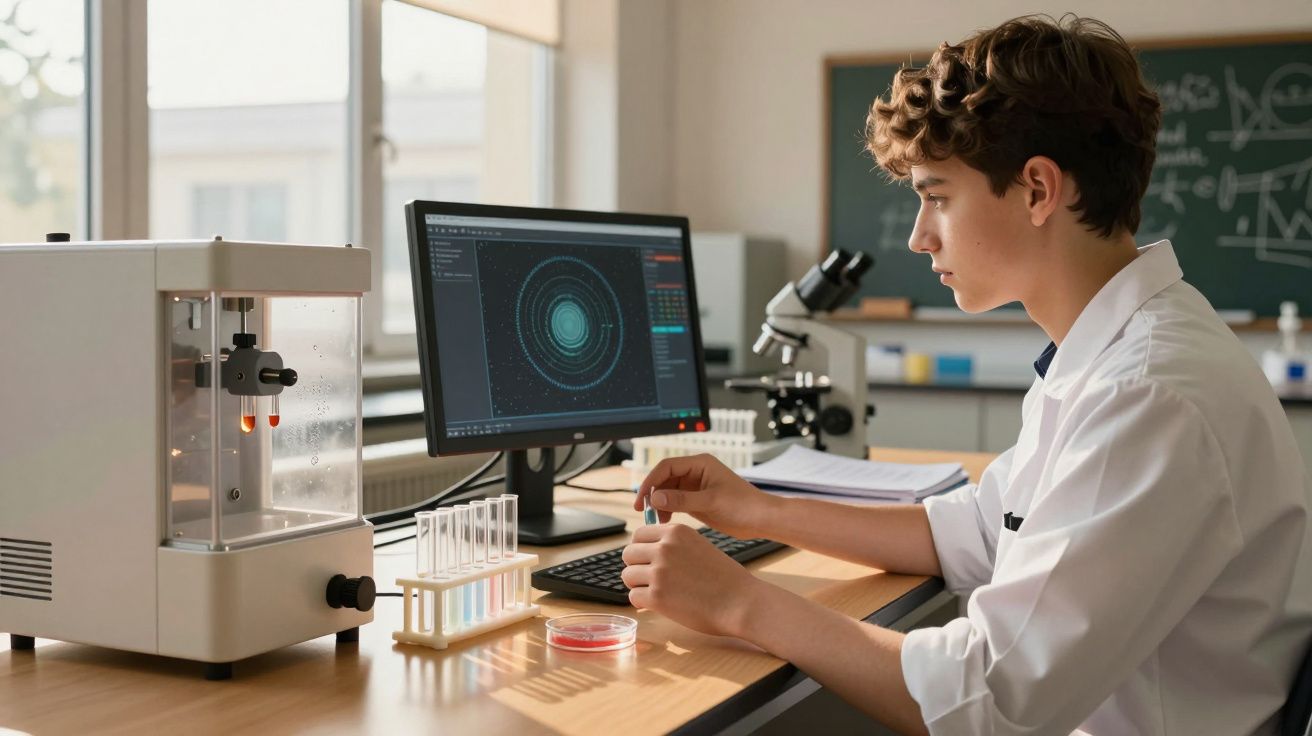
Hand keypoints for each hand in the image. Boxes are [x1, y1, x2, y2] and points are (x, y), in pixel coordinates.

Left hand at [621, 523, 764, 636]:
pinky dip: (642, 603)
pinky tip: (659, 604)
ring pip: (627, 576)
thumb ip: (673, 545)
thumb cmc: (724, 578)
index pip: (638, 535)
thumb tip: (646, 552)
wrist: (740, 602)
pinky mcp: (657, 596)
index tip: (648, 561)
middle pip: (628, 554)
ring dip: (638, 586)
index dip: (640, 550)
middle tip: (650, 580)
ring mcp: (659, 571)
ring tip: (657, 592)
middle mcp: (664, 548)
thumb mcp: (698, 546)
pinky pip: (633, 597)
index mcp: (675, 532)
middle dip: (636, 567)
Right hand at [633, 453, 775, 539]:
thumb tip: (655, 498)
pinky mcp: (697, 500)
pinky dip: (668, 510)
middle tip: (644, 512)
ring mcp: (696, 486)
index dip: (651, 481)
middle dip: (653, 494)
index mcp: (700, 463)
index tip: (642, 499)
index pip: (666, 467)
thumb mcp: (710, 502)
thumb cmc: (743, 505)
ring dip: (659, 504)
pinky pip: (676, 502)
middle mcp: (696, 472)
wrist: (762, 520)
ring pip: (668, 491)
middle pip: (665, 478)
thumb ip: (682, 500)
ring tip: (656, 520)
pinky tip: (666, 521)